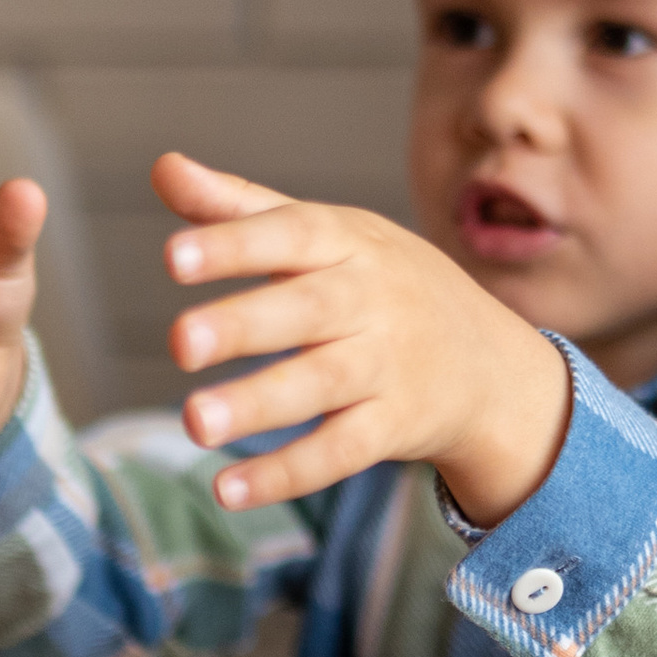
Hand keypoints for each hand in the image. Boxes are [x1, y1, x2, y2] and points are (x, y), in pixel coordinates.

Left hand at [155, 150, 570, 521]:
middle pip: (308, 310)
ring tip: (194, 423)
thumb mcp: (329, 235)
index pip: (293, 234)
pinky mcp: (397, 426)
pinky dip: (288, 473)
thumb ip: (242, 208)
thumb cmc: (384, 285)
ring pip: (323, 384)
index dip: (235, 244)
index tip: (173, 258)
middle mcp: (373, 300)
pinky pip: (342, 452)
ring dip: (259, 404)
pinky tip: (228, 489)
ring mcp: (389, 365)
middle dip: (246, 324)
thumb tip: (164, 167)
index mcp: (350, 243)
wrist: (492, 365)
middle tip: (181, 342)